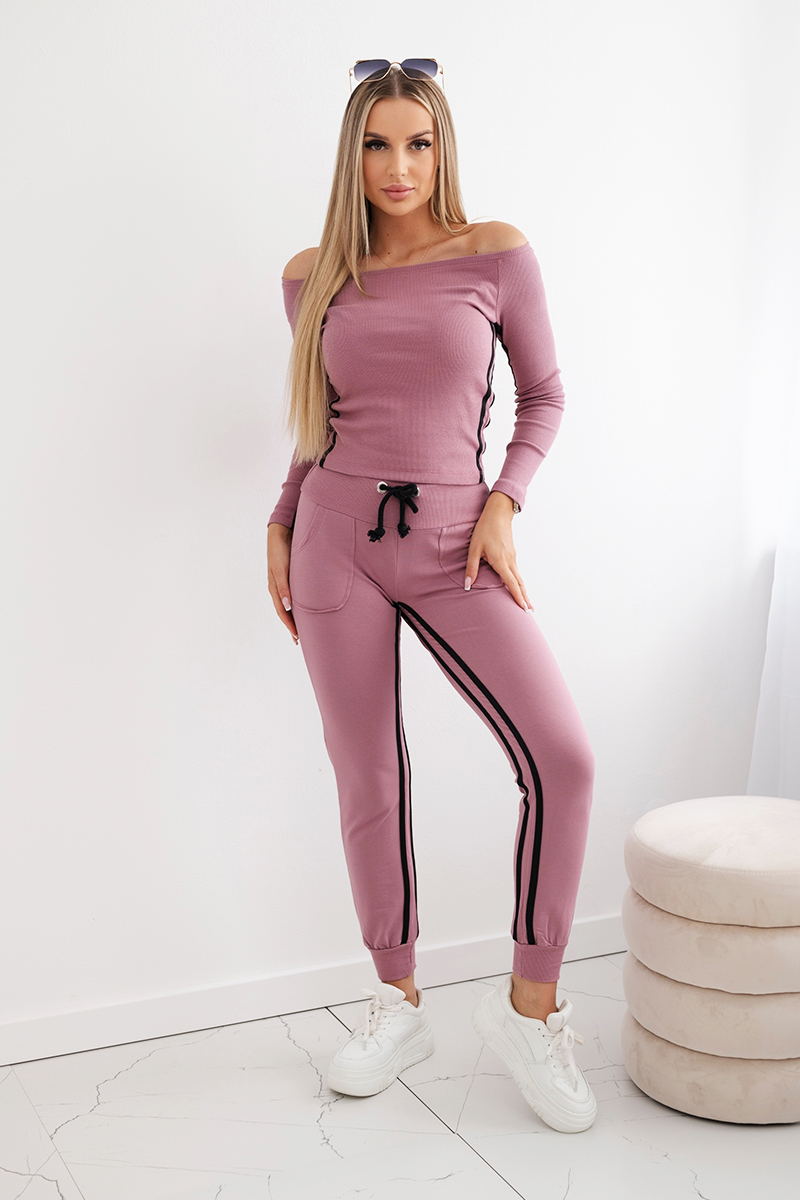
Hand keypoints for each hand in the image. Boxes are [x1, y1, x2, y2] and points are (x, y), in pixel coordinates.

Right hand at [267, 522, 299, 643]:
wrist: (281, 533)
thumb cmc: (280, 551)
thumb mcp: (281, 569)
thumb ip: (284, 587)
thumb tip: (287, 606)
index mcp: (275, 588)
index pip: (282, 612)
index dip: (289, 625)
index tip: (297, 637)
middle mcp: (279, 588)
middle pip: (285, 612)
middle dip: (292, 626)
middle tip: (300, 640)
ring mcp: (284, 583)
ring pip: (290, 605)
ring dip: (295, 617)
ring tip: (303, 629)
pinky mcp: (291, 577)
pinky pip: (294, 595)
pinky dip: (298, 606)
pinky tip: (304, 609)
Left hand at [465, 491, 532, 611]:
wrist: (498, 513)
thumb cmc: (485, 529)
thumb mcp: (474, 548)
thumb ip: (471, 567)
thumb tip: (467, 584)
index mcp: (501, 561)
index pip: (511, 583)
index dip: (517, 596)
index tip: (523, 608)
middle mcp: (510, 561)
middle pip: (520, 583)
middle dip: (524, 598)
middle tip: (529, 611)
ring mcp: (513, 557)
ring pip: (520, 578)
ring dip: (523, 591)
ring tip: (527, 603)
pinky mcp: (512, 554)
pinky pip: (517, 572)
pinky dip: (520, 583)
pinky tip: (519, 587)